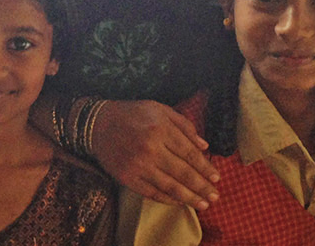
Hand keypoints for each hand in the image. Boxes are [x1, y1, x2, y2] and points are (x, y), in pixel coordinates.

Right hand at [91, 100, 218, 209]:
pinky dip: (168, 199)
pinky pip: (152, 193)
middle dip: (202, 187)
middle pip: (183, 173)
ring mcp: (138, 165)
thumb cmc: (131, 114)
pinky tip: (180, 202)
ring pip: (170, 186)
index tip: (217, 178)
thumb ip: (184, 125)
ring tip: (203, 205)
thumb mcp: (159, 109)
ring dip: (189, 198)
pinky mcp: (127, 178)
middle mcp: (151, 149)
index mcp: (160, 129)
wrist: (97, 124)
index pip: (189, 154)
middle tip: (215, 197)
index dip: (205, 168)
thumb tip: (204, 146)